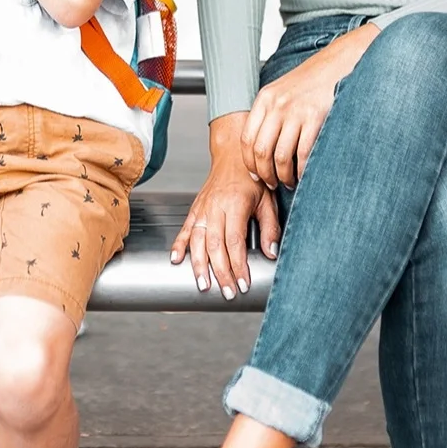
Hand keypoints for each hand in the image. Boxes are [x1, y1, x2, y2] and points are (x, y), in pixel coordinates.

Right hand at [171, 115, 282, 298]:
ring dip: (199, 265)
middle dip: (220, 272)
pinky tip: (176, 260)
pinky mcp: (195, 209)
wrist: (233, 155)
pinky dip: (179, 245)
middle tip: (226, 292)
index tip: (243, 283)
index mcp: (236, 204)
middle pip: (215, 245)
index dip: (238, 265)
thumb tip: (271, 252)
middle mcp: (216, 206)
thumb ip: (270, 227)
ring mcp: (203, 208)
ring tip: (202, 285)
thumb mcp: (268, 200)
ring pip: (197, 240)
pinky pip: (185, 229)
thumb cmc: (252, 177)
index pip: (235, 241)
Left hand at [241, 24, 377, 186]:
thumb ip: (270, 113)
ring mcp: (296, 111)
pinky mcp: (316, 117)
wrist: (340, 62)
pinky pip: (303, 154)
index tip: (256, 174)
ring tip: (289, 181)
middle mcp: (277, 105)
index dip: (249, 162)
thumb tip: (261, 147)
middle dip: (265, 174)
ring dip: (284, 176)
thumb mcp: (283, 90)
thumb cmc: (314, 80)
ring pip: (280, 157)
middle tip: (272, 184)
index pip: (247, 138)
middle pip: (261, 151)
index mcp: (265, 99)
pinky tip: (304, 174)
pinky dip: (302, 171)